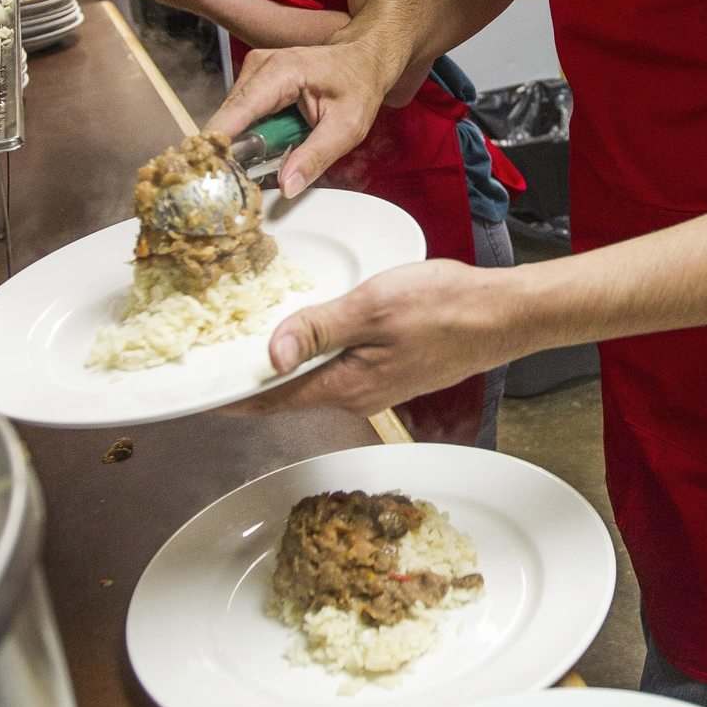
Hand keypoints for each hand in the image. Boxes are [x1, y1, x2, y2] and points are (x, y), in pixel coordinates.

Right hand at [209, 38, 391, 196]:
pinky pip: (241, 115)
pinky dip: (252, 133)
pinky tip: (273, 141)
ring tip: (274, 154)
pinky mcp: (253, 80)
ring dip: (247, 143)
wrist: (363, 60)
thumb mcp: (347, 128)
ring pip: (233, 119)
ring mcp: (253, 70)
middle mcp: (259, 66)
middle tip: (251, 179)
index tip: (206, 172)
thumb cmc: (358, 86)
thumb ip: (315, 157)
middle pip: (229, 118)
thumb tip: (286, 186)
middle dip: (237, 150)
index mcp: (281, 72)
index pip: (236, 111)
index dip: (218, 143)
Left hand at [239, 258, 510, 415]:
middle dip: (256, 379)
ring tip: (254, 344)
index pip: (275, 398)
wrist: (503, 317)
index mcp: (346, 384)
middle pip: (292, 392)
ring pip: (318, 380)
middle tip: (219, 358)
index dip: (235, 395)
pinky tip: (314, 335)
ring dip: (287, 366)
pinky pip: (342, 369)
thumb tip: (271, 354)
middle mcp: (358, 395)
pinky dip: (318, 356)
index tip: (203, 392)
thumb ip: (319, 329)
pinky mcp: (394, 371)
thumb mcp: (372, 307)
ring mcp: (379, 385)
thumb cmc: (445, 308)